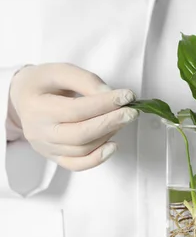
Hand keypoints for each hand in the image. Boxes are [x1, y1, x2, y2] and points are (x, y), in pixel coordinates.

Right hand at [8, 63, 138, 170]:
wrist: (23, 99)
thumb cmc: (43, 83)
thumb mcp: (60, 71)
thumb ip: (85, 80)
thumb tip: (110, 94)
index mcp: (37, 107)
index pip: (76, 110)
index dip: (104, 104)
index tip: (127, 96)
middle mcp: (39, 131)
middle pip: (80, 134)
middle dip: (111, 122)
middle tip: (132, 112)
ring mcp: (45, 147)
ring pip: (82, 149)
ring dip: (108, 135)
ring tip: (122, 120)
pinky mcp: (54, 157)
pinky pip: (76, 165)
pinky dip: (97, 159)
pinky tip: (113, 146)